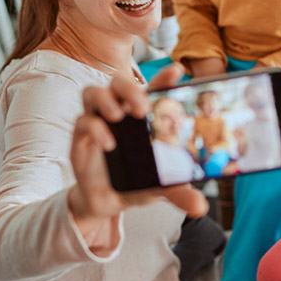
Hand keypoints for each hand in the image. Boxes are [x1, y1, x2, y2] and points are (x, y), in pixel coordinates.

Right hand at [69, 65, 208, 235]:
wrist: (106, 202)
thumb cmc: (136, 182)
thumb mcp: (159, 187)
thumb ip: (178, 192)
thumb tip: (201, 208)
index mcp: (141, 116)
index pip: (152, 89)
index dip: (163, 77)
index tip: (178, 71)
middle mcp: (119, 112)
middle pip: (118, 82)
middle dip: (130, 88)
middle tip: (143, 108)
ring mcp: (98, 122)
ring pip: (93, 92)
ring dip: (106, 99)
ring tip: (120, 117)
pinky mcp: (80, 138)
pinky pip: (82, 122)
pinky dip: (94, 129)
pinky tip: (108, 144)